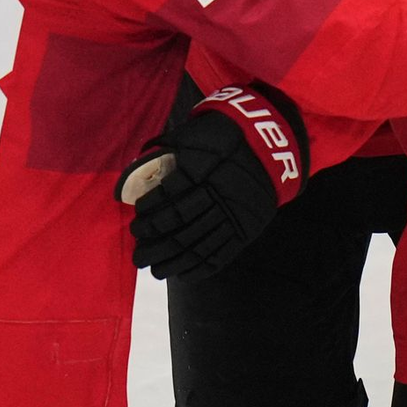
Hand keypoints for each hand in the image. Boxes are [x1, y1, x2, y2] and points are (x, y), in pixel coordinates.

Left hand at [116, 83, 306, 281]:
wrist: (270, 146)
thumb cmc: (224, 137)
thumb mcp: (195, 133)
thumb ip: (168, 148)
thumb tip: (137, 166)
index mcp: (203, 167)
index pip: (168, 194)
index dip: (149, 209)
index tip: (137, 217)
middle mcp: (217, 193)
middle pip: (178, 223)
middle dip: (153, 240)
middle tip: (137, 253)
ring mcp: (233, 214)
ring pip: (197, 243)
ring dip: (171, 260)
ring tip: (154, 268)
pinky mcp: (246, 229)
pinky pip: (220, 254)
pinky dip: (198, 268)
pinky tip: (181, 273)